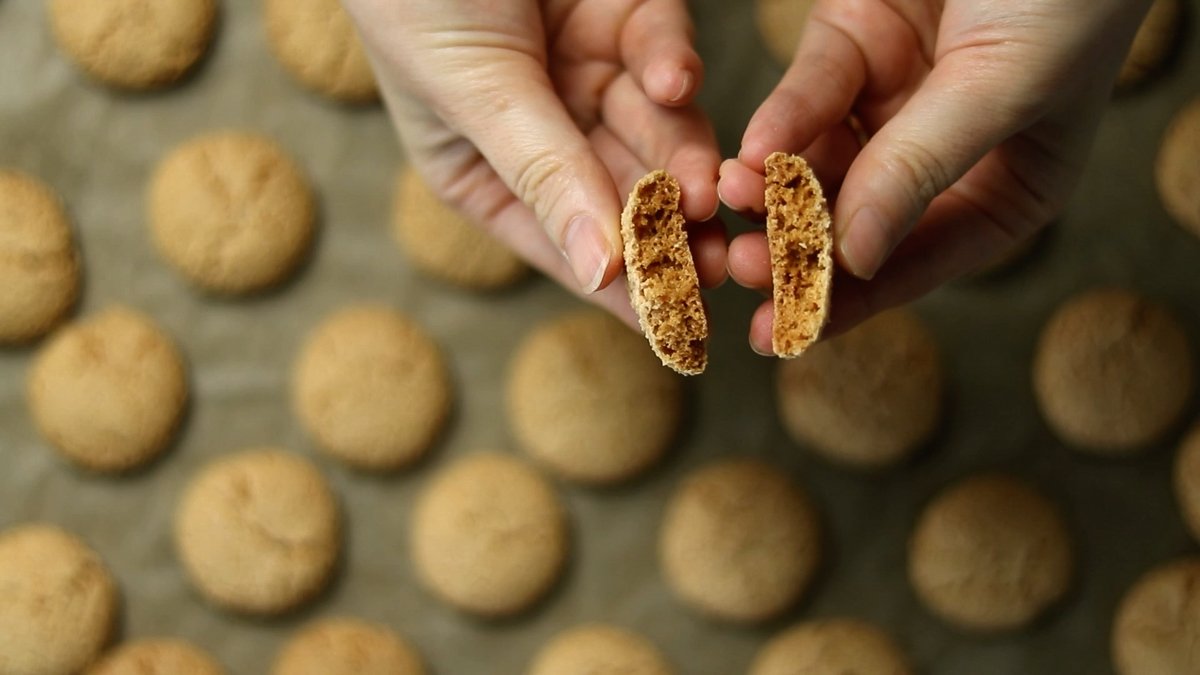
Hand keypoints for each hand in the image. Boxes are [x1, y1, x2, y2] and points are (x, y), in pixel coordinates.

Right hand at [343, 0, 725, 323]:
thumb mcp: (474, 95)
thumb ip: (545, 175)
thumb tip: (602, 274)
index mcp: (486, 173)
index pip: (564, 243)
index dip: (620, 283)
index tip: (677, 324)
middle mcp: (543, 134)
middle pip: (622, 195)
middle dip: (666, 227)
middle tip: (716, 261)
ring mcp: (587, 75)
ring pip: (654, 134)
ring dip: (680, 159)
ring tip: (703, 188)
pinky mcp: (626, 17)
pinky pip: (662, 53)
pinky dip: (671, 65)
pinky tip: (671, 77)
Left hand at [719, 0, 1151, 352]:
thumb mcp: (1005, 83)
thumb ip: (923, 166)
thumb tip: (854, 259)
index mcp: (1003, 190)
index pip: (915, 262)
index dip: (848, 301)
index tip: (781, 335)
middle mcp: (942, 159)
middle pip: (853, 222)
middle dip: (793, 246)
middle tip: (740, 268)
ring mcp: (893, 104)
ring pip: (817, 164)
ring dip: (772, 186)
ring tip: (732, 197)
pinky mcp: (852, 46)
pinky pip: (807, 98)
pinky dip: (780, 121)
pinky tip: (754, 148)